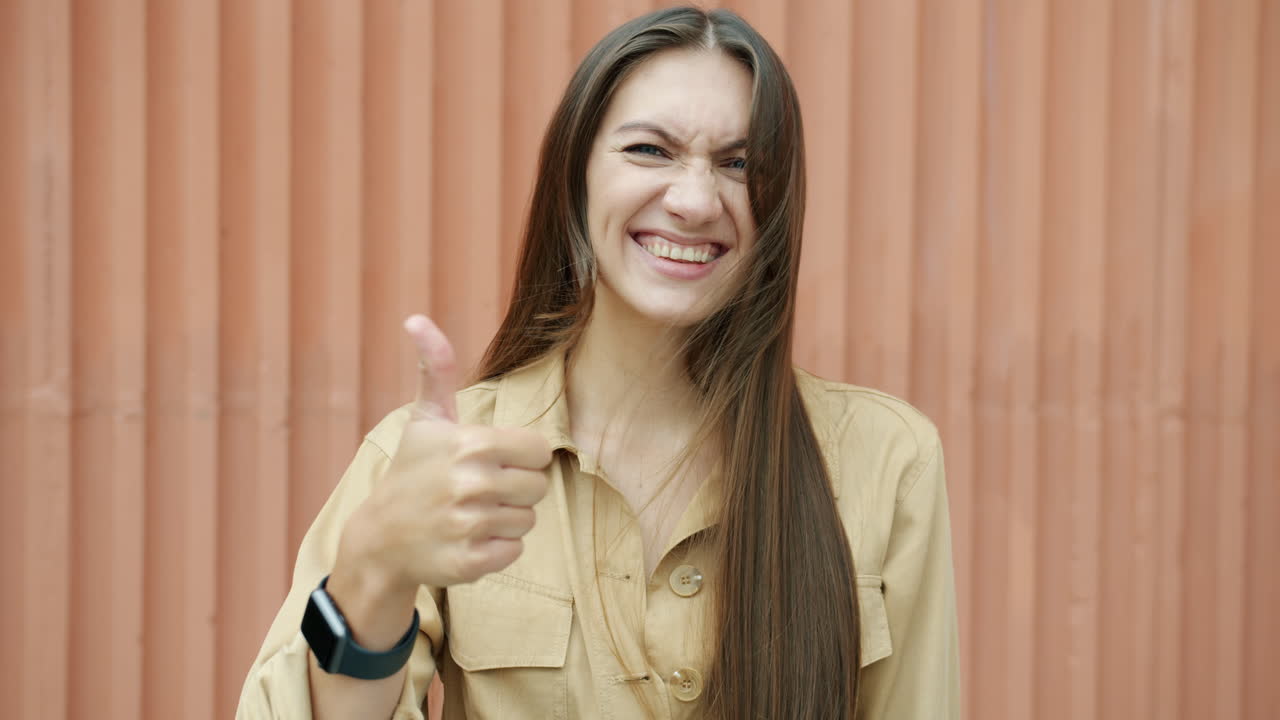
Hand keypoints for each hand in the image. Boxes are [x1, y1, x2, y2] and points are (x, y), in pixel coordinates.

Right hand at [334, 315, 551, 593]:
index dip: (521, 456)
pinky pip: (514, 552)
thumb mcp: (426, 418)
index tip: (492, 460)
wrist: (379, 537)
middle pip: (538, 487)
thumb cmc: (412, 470)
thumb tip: (417, 319)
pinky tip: (467, 538)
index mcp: (471, 444)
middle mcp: (471, 484)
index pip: (540, 451)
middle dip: (515, 488)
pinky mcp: (468, 562)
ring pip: (528, 520)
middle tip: (480, 489)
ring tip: (470, 513)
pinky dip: (496, 549)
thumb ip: (437, 368)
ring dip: (505, 519)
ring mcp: (468, 526)